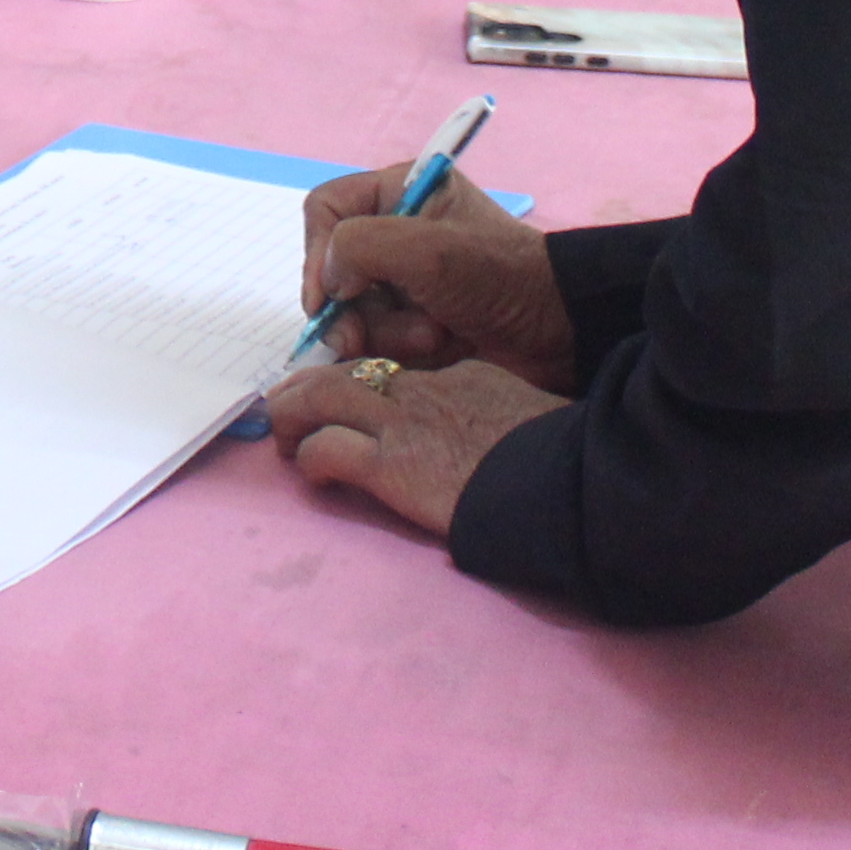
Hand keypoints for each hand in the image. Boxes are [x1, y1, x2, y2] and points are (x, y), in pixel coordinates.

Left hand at [261, 356, 556, 538]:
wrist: (568, 482)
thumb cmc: (562, 457)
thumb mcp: (527, 417)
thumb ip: (498, 418)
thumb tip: (492, 439)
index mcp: (461, 375)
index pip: (393, 367)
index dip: (360, 382)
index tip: (344, 398)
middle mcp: (424, 388)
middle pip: (345, 371)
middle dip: (307, 387)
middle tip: (288, 408)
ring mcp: (404, 423)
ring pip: (319, 399)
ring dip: (291, 417)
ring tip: (282, 438)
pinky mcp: (391, 464)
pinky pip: (326, 449)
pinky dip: (309, 458)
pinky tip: (311, 473)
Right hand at [297, 164, 573, 387]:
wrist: (562, 331)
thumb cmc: (499, 277)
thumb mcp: (427, 251)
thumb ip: (360, 247)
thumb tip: (327, 281)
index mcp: (399, 191)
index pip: (325, 212)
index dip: (316, 255)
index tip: (326, 299)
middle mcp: (397, 230)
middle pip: (335, 271)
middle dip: (356, 309)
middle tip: (364, 339)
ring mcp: (408, 278)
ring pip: (356, 311)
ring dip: (386, 333)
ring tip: (432, 337)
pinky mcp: (418, 318)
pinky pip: (380, 338)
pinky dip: (401, 349)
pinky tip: (438, 349)